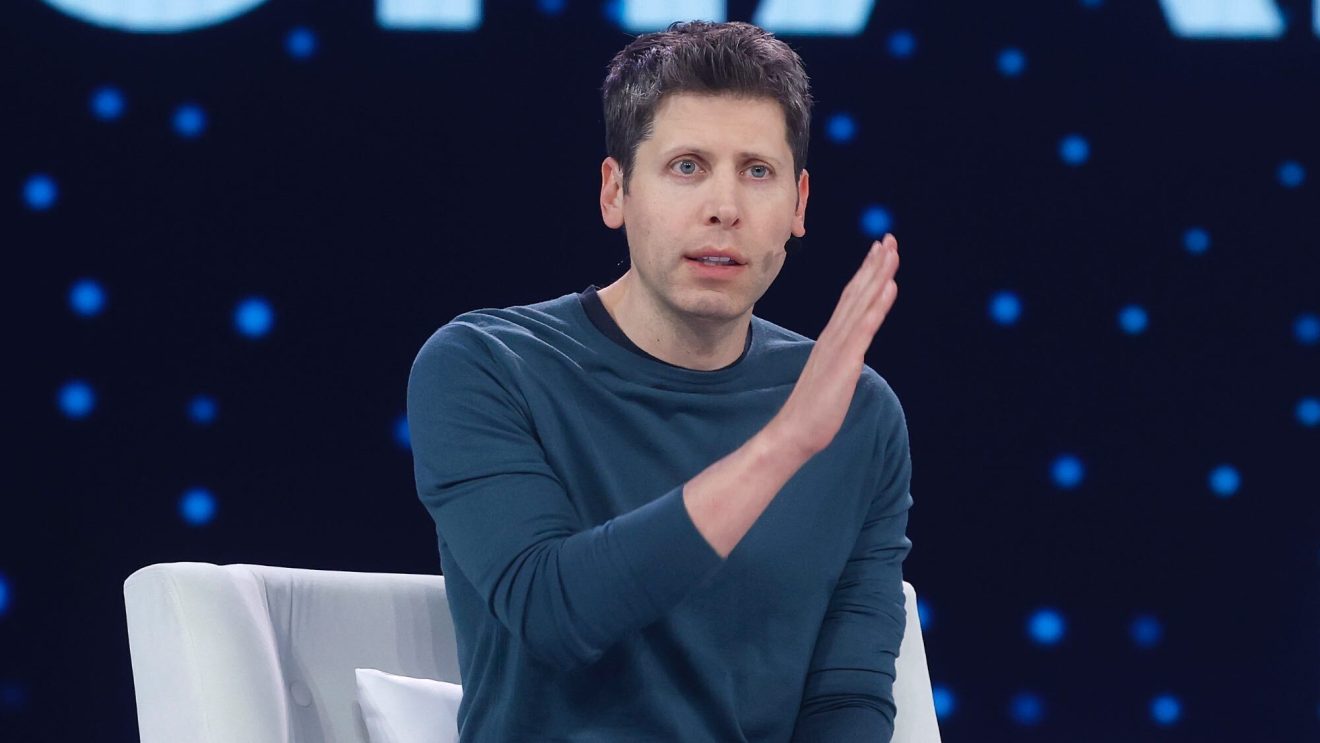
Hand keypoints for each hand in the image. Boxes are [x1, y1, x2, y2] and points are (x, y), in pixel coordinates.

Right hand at [771, 234, 899, 456]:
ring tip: (892, 252)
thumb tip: (847, 352)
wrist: (794, 432)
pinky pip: (864, 328)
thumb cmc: (812, 410)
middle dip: (874, 264)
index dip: (866, 273)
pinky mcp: (845, 362)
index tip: (878, 250)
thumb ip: (838, 359)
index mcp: (832, 338)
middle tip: (889, 238)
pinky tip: (889, 287)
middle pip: (857, 292)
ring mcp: (839, 347)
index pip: (851, 298)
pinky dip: (877, 305)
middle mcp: (834, 336)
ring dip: (878, 275)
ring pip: (861, 303)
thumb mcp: (830, 376)